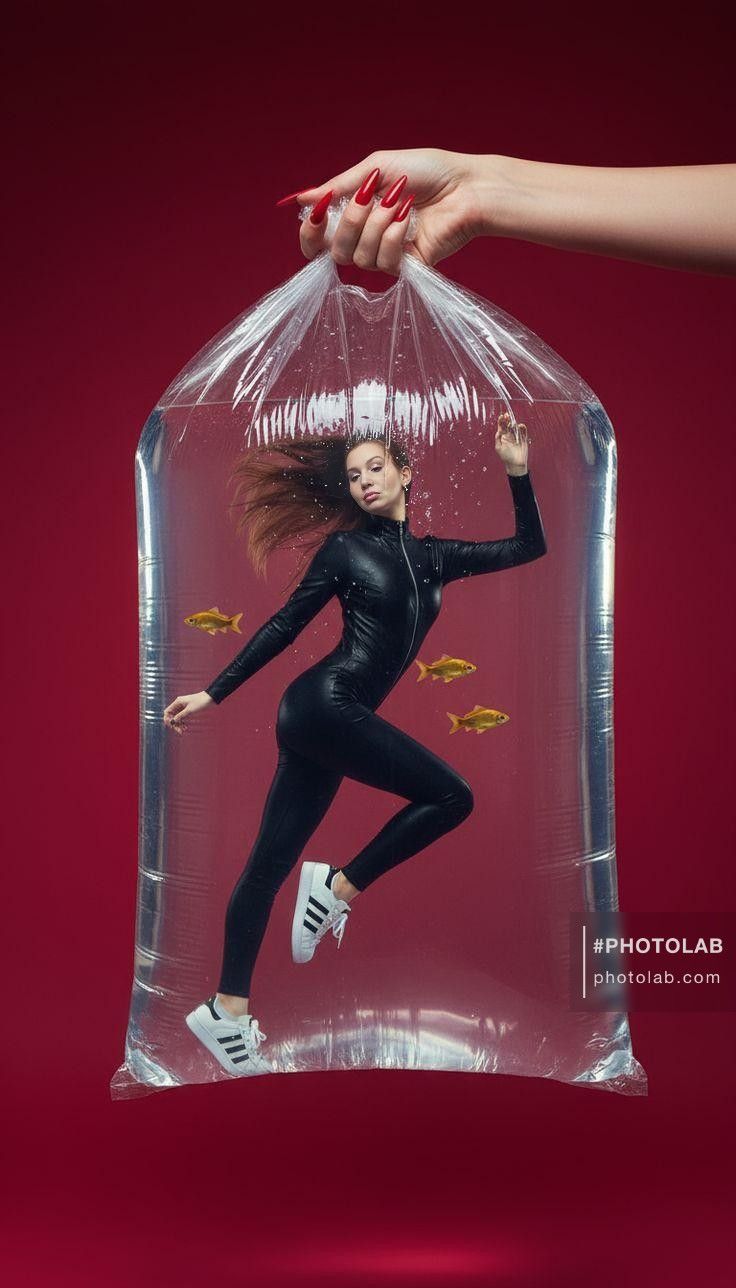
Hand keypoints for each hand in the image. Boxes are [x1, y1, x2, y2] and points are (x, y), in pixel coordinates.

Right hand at [163, 690, 213, 734]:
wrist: (210, 699)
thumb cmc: (200, 702)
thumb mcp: (189, 710)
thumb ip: (180, 716)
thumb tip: (173, 721)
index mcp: (177, 702)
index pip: (167, 711)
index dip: (167, 719)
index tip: (171, 725)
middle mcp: (179, 704)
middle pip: (172, 716)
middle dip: (174, 724)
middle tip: (179, 731)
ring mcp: (183, 707)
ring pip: (177, 718)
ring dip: (179, 724)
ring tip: (183, 731)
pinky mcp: (188, 710)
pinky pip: (182, 717)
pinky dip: (183, 722)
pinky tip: (185, 728)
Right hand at [289, 148, 489, 274]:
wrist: (464, 186)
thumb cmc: (426, 172)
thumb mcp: (375, 170)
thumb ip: (339, 187)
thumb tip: (303, 198)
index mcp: (355, 216)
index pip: (318, 242)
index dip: (310, 235)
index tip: (316, 215)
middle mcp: (367, 240)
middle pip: (335, 252)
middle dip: (349, 222)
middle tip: (369, 198)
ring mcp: (387, 256)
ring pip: (360, 258)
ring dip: (377, 226)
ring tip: (400, 204)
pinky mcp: (407, 268)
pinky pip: (384, 263)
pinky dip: (394, 237)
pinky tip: (409, 220)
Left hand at [495, 413, 528, 473]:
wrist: (515, 464)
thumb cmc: (506, 457)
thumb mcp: (498, 448)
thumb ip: (498, 439)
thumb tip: (498, 431)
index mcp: (503, 437)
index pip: (502, 427)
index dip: (501, 421)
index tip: (501, 416)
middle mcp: (509, 435)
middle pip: (508, 424)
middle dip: (507, 419)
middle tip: (507, 415)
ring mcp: (516, 436)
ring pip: (515, 426)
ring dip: (514, 422)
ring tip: (512, 421)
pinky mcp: (523, 439)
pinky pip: (523, 431)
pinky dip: (522, 427)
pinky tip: (519, 426)